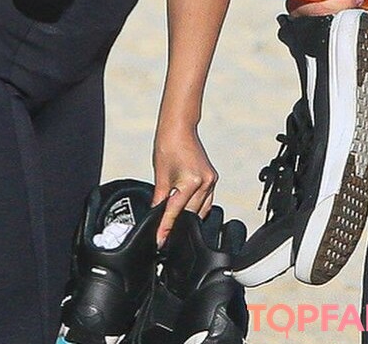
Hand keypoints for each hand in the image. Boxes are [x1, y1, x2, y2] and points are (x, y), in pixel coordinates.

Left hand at [151, 124, 216, 246]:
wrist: (179, 127)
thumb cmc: (167, 145)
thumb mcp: (160, 175)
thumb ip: (159, 199)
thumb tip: (155, 215)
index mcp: (191, 182)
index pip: (176, 211)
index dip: (166, 227)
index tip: (161, 240)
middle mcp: (205, 183)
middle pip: (191, 214)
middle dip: (178, 224)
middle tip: (165, 235)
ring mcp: (211, 181)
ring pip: (201, 209)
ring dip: (189, 217)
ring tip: (176, 224)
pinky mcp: (212, 178)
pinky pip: (206, 200)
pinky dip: (197, 207)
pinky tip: (187, 210)